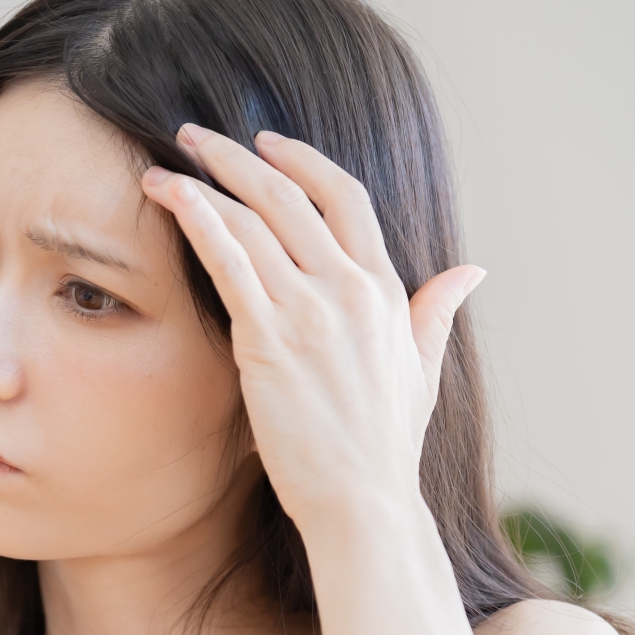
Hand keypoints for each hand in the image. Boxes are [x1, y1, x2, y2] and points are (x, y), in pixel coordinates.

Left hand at [140, 126, 484, 534]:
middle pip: (290, 197)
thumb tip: (470, 271)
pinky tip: (171, 197)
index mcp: (385, 290)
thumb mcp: (423, 369)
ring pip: (253, 222)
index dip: (303, 161)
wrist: (361, 501)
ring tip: (164, 166)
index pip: (346, 198)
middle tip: (196, 133)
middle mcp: (349, 289)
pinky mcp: (267, 339)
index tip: (266, 142)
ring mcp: (309, 311)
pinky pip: (229, 262)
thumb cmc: (383, 446)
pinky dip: (198, 221)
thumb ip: (435, 311)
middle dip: (237, 158)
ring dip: (203, 184)